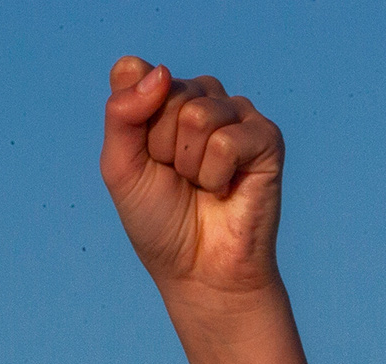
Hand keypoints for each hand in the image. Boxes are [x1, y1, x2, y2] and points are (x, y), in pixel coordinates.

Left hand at [101, 59, 282, 313]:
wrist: (199, 271)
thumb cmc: (160, 220)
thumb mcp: (120, 166)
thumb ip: (122, 113)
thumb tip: (160, 71)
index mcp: (165, 97)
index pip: (134, 73)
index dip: (132, 122)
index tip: (145, 157)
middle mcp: (203, 98)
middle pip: (166, 92)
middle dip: (160, 147)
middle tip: (177, 178)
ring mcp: (237, 115)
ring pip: (197, 115)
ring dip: (188, 164)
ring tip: (201, 185)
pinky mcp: (266, 137)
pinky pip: (226, 141)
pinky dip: (215, 175)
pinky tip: (224, 190)